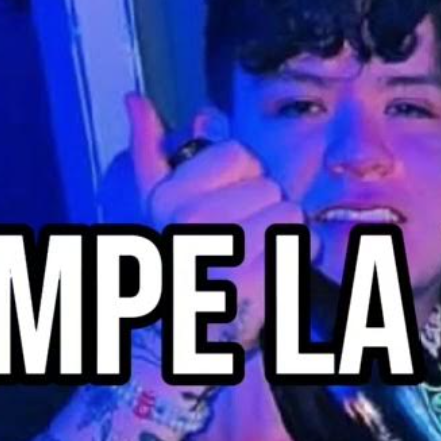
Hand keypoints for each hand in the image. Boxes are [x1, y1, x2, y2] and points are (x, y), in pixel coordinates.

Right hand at [126, 93, 317, 350]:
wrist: (176, 343)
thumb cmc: (175, 266)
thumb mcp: (152, 207)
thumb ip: (149, 151)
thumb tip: (135, 98)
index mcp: (167, 198)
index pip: (238, 152)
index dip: (240, 178)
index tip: (221, 208)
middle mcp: (192, 222)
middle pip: (269, 183)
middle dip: (264, 209)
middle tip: (239, 243)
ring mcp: (225, 253)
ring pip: (292, 211)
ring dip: (286, 235)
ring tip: (258, 258)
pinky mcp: (258, 284)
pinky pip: (306, 244)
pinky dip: (300, 259)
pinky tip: (274, 274)